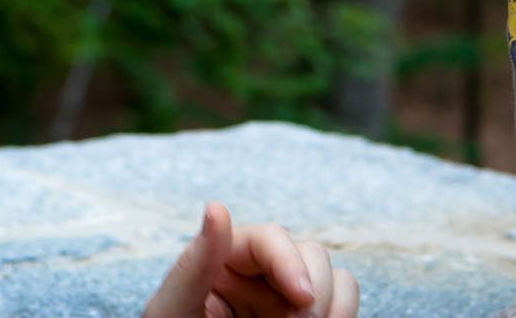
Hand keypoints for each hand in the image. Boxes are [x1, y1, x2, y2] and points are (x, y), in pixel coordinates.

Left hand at [144, 202, 358, 317]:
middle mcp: (261, 276)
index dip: (291, 261)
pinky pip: (343, 306)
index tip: (302, 296)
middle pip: (310, 254)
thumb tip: (217, 208)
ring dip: (332, 306)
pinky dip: (342, 315)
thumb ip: (194, 265)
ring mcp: (286, 301)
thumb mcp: (171, 310)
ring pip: (335, 280)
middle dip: (313, 291)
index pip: (271, 238)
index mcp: (225, 260)